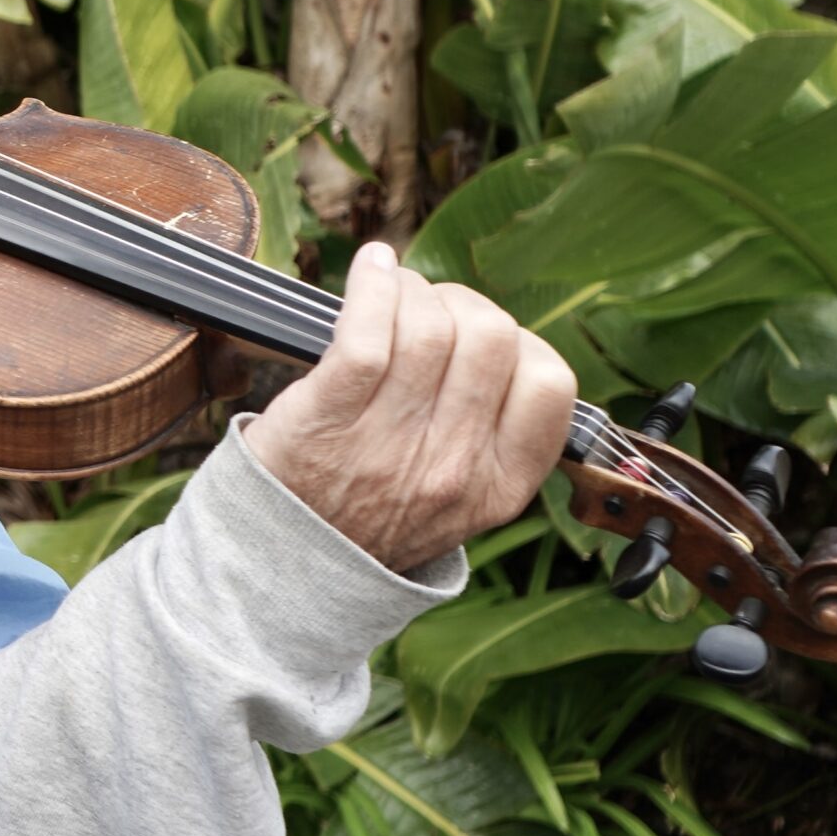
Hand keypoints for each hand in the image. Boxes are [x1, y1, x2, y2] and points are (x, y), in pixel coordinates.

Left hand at [244, 242, 579, 573]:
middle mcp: (452, 465)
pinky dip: (372, 285)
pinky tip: (370, 269)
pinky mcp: (328, 417)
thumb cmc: (369, 516)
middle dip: (462, 304)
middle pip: (492, 338)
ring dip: (413, 290)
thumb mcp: (458, 502)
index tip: (482, 339)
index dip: (522, 343)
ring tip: (392, 292)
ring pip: (431, 326)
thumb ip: (488, 436)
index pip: (552, 386)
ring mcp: (390, 442)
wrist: (285, 566)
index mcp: (497, 486)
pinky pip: (367, 331)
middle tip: (428, 310)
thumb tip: (499, 342)